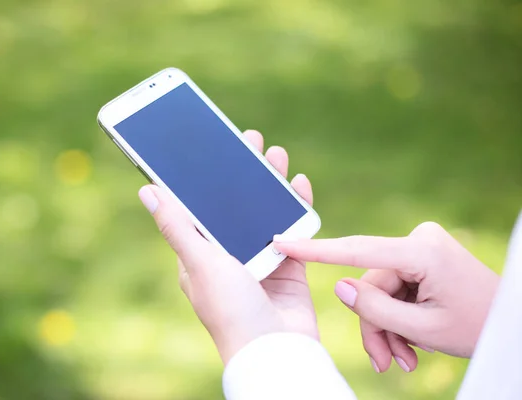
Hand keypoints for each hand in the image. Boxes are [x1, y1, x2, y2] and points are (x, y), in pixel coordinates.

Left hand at [138, 130, 318, 363]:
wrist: (275, 350)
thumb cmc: (230, 310)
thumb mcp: (200, 263)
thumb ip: (177, 226)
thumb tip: (146, 190)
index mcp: (200, 254)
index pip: (199, 207)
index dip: (205, 177)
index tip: (211, 148)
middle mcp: (228, 255)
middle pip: (234, 204)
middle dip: (242, 172)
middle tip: (249, 140)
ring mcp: (258, 259)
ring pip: (264, 212)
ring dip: (270, 183)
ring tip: (275, 154)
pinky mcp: (287, 266)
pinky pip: (293, 229)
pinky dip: (296, 206)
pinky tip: (299, 184)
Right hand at [274, 222, 500, 372]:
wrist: (510, 320)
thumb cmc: (475, 326)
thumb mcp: (423, 329)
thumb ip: (374, 308)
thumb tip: (339, 285)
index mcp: (422, 251)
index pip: (357, 248)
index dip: (316, 249)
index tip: (283, 242)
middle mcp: (419, 238)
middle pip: (371, 283)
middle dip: (375, 324)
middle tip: (386, 363)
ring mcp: (421, 244)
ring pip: (380, 289)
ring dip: (387, 325)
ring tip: (402, 360)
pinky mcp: (421, 253)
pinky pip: (394, 285)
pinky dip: (397, 314)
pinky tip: (411, 342)